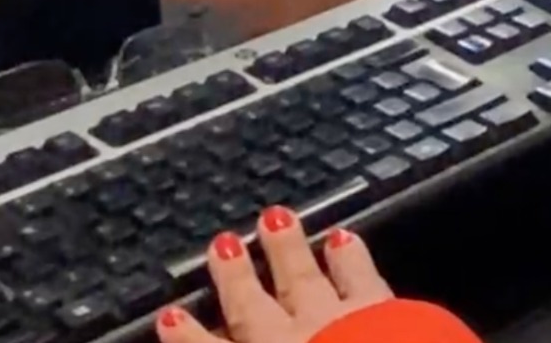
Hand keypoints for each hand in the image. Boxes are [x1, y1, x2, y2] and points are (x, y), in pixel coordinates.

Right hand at [156, 209, 393, 342]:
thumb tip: (204, 337)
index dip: (189, 337)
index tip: (170, 317)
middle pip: (252, 308)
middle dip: (235, 278)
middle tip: (222, 244)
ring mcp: (332, 322)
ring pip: (302, 278)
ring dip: (286, 249)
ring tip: (275, 218)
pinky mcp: (379, 310)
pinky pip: (359, 275)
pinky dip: (350, 255)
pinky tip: (344, 237)